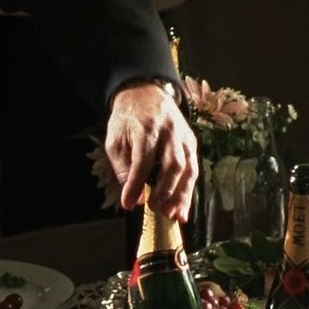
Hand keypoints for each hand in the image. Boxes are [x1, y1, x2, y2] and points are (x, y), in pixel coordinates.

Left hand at [104, 81, 197, 221]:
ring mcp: (183, 137)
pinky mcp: (191, 143)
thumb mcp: (115, 140)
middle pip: (172, 164)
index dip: (136, 184)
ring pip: (188, 169)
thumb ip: (122, 168)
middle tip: (155, 210)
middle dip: (165, 191)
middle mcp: (168, 132)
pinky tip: (183, 209)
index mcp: (146, 128)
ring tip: (172, 215)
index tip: (129, 204)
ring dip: (181, 195)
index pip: (142, 161)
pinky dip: (189, 192)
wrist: (145, 93)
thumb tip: (133, 197)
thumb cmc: (127, 120)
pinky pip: (194, 169)